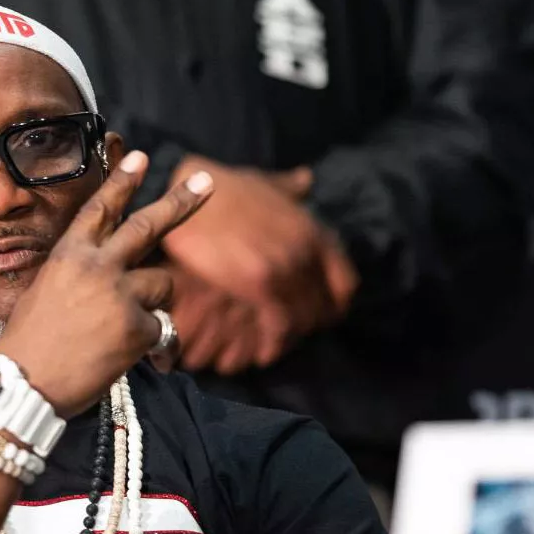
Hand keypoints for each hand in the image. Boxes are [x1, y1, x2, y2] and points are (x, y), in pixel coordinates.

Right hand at [0, 151, 214, 417]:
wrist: (22, 384)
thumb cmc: (29, 344)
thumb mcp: (47, 293)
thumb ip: (85, 277)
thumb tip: (120, 278)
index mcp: (69, 255)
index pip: (100, 209)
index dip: (122, 182)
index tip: (140, 157)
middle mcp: (96, 266)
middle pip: (148, 226)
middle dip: (180, 202)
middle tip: (206, 182)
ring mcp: (119, 294)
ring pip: (164, 283)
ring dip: (155, 302)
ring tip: (127, 328)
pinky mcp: (137, 327)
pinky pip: (162, 330)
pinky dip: (152, 346)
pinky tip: (127, 359)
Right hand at [162, 154, 357, 365]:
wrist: (188, 189)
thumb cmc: (220, 187)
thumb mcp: (262, 182)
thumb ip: (287, 187)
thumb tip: (307, 180)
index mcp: (312, 230)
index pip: (345, 283)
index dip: (336, 306)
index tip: (323, 317)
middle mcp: (307, 250)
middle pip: (323, 306)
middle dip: (309, 325)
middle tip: (291, 337)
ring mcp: (285, 266)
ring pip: (303, 319)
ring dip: (291, 339)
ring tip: (276, 348)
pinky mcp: (259, 283)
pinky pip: (279, 324)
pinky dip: (274, 344)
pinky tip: (264, 354)